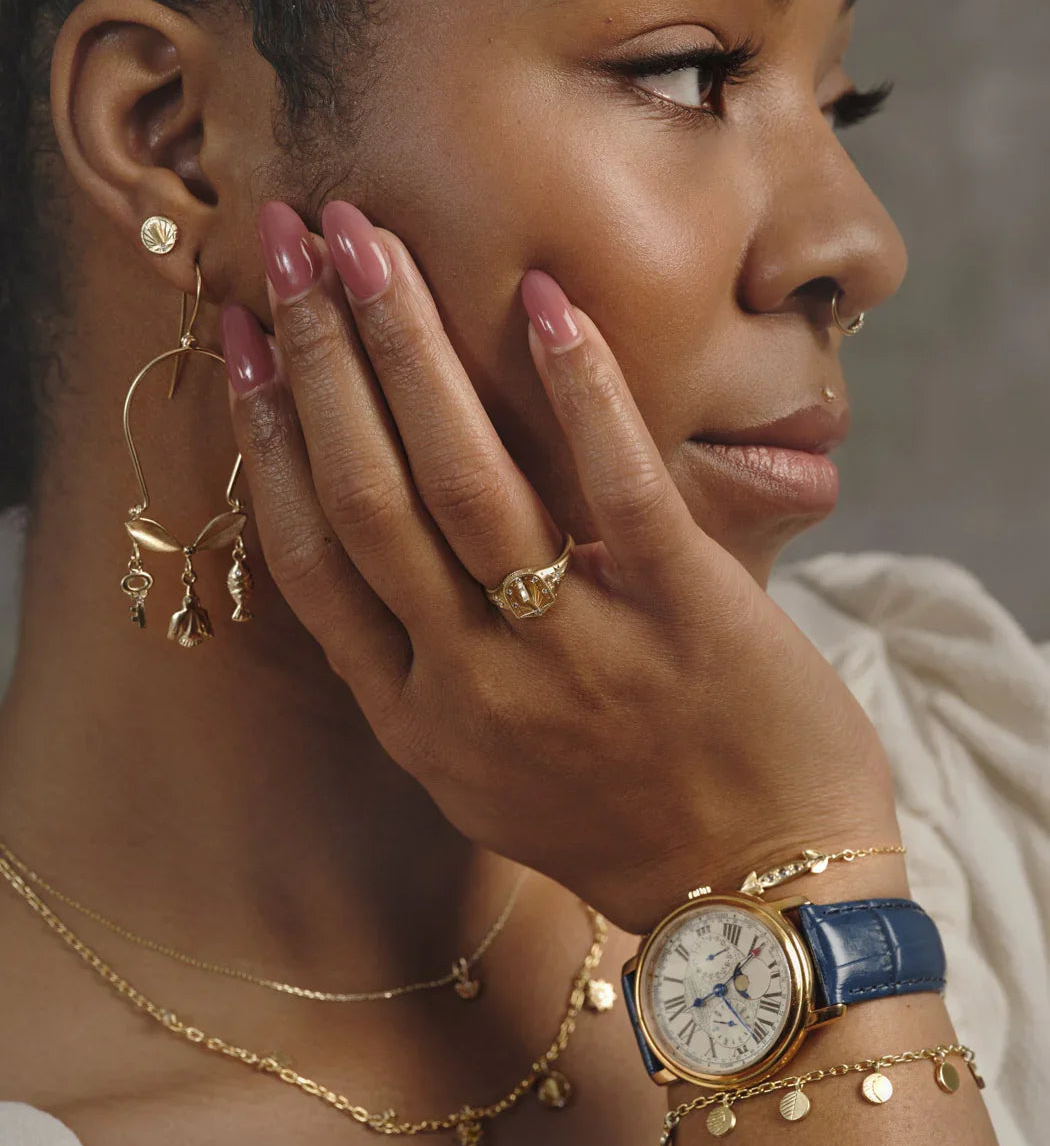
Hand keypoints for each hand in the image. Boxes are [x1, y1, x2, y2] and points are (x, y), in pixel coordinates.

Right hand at [220, 199, 899, 933]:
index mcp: (417, 720)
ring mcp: (573, 650)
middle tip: (287, 242)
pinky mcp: (681, 614)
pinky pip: (616, 485)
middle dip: (317, 358)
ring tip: (370, 242)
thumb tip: (406, 558)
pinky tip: (543, 299)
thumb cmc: (627, 830)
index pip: (311, 559)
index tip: (235, 341)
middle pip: (368, 497)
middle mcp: (473, 685)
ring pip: (462, 483)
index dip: (264, 440)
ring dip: (406, 351)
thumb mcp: (491, 778)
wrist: (762, 903)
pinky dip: (577, 388)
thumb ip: (436, 674)